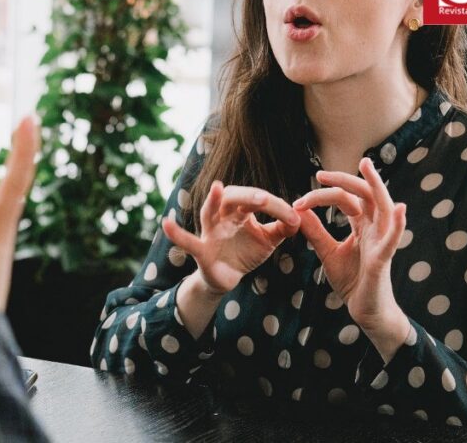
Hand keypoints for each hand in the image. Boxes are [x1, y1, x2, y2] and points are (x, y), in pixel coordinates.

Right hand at [162, 181, 301, 296]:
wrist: (227, 278)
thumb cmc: (246, 252)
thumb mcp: (268, 239)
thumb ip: (284, 227)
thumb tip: (301, 217)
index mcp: (241, 211)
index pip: (258, 200)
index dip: (276, 207)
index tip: (294, 218)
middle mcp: (223, 216)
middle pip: (232, 197)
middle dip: (248, 196)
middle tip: (264, 199)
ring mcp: (209, 231)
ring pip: (209, 211)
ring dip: (213, 200)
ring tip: (216, 188)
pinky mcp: (200, 250)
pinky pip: (187, 241)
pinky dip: (176, 234)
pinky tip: (165, 225)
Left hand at [292, 158, 410, 360]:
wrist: (364, 310)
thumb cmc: (352, 280)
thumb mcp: (327, 252)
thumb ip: (316, 232)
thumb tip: (299, 210)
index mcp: (361, 226)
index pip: (345, 199)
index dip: (323, 195)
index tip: (299, 200)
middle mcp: (374, 229)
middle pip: (364, 195)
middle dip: (345, 180)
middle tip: (321, 174)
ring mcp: (382, 242)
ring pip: (384, 207)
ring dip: (377, 186)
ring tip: (368, 168)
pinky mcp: (384, 259)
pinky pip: (394, 239)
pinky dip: (398, 224)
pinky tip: (400, 209)